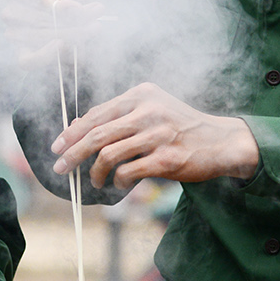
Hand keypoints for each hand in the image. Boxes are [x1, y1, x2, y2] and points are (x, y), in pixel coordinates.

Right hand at [1, 0, 102, 64]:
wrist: (71, 12)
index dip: (55, 5)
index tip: (77, 8)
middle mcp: (9, 11)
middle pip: (38, 19)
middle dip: (71, 20)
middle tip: (95, 18)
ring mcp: (13, 34)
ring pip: (40, 38)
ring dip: (71, 35)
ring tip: (94, 27)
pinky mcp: (22, 54)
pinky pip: (27, 60)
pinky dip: (45, 56)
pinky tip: (65, 47)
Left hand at [50, 82, 259, 190]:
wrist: (221, 142)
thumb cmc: (181, 127)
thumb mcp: (152, 110)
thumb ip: (119, 116)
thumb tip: (78, 126)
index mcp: (142, 95)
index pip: (97, 114)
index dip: (72, 131)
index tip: (57, 146)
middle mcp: (149, 111)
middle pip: (97, 133)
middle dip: (73, 152)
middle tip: (61, 167)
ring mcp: (158, 135)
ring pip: (108, 154)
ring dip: (95, 172)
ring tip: (94, 181)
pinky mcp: (167, 159)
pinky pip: (128, 172)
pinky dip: (117, 181)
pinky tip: (117, 185)